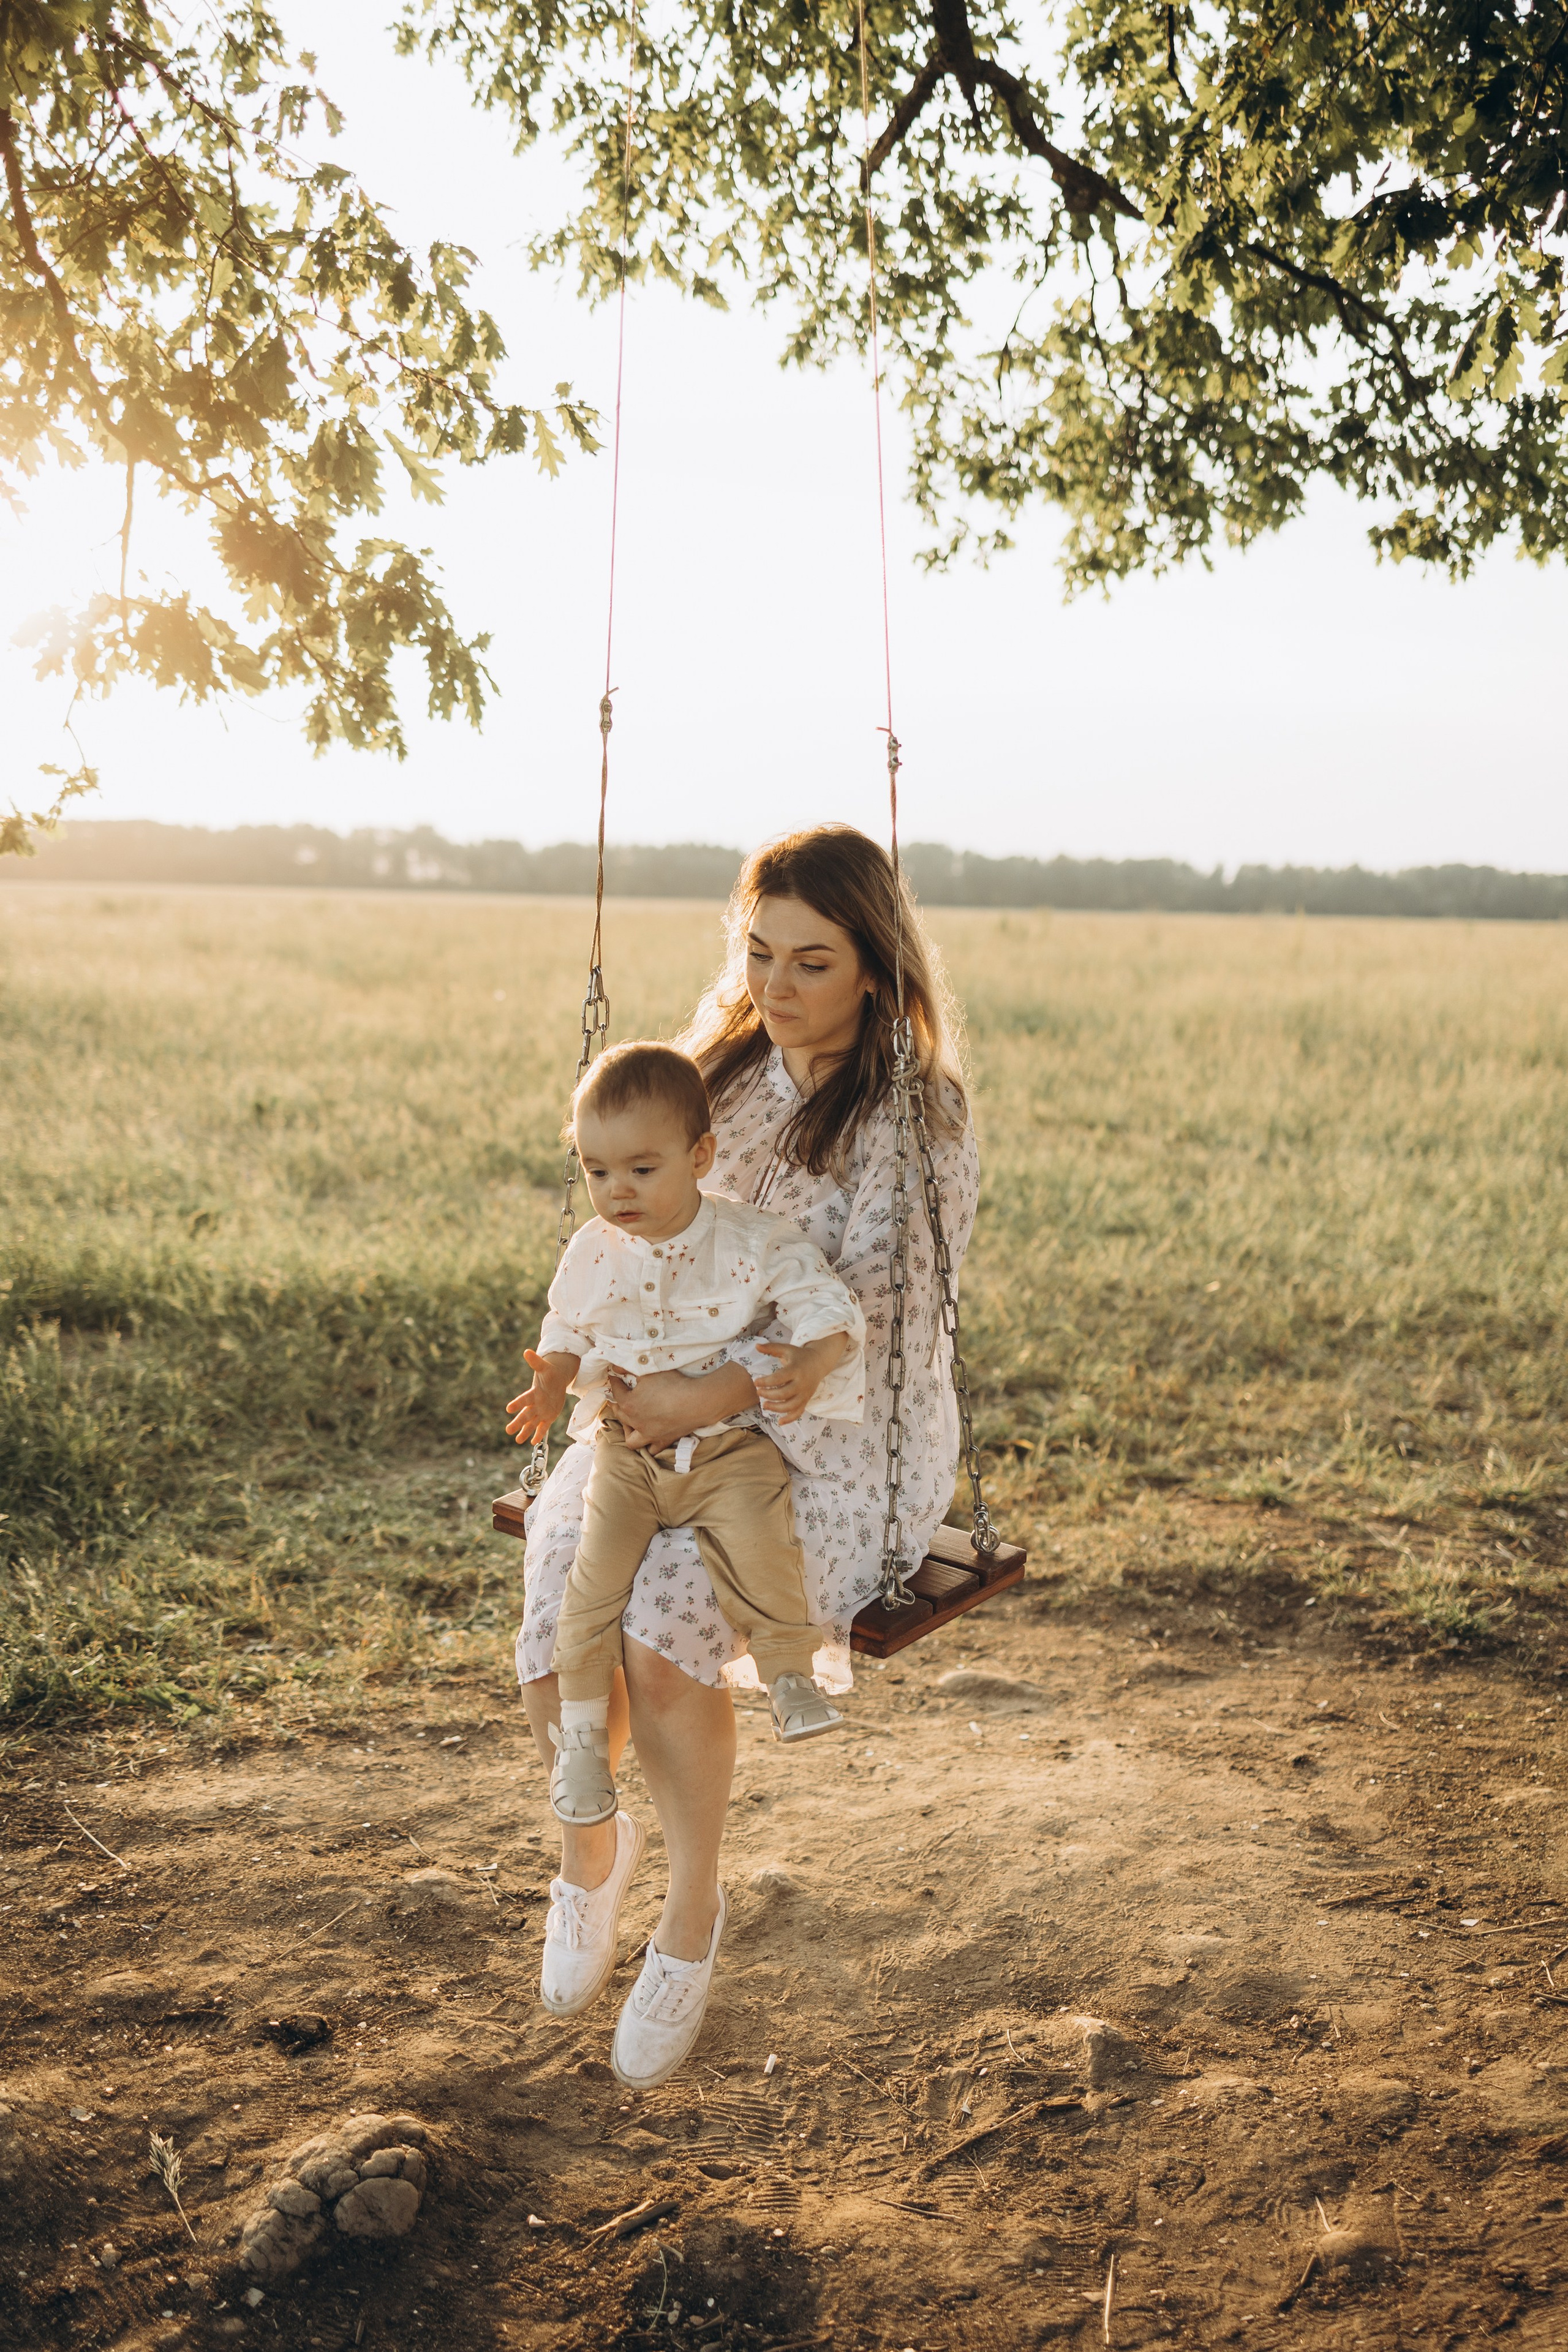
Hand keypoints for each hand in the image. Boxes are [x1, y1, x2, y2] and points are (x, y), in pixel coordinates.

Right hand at [505, 1349, 574, 1445]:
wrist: (556, 1381)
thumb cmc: (549, 1374)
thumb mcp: (544, 1367)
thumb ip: (535, 1362)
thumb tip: (527, 1351)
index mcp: (533, 1393)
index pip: (524, 1399)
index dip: (517, 1404)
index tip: (509, 1408)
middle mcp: (535, 1404)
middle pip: (525, 1415)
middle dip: (518, 1422)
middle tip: (508, 1430)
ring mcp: (541, 1411)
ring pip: (532, 1423)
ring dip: (525, 1432)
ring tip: (518, 1441)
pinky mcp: (548, 1417)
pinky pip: (543, 1427)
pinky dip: (539, 1434)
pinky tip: (533, 1443)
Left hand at [603, 1361, 757, 1450]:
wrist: (696, 1402)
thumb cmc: (672, 1384)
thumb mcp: (649, 1371)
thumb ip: (630, 1368)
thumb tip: (616, 1367)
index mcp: (629, 1404)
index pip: (616, 1391)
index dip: (614, 1382)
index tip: (614, 1376)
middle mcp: (636, 1422)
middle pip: (620, 1414)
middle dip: (617, 1405)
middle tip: (618, 1399)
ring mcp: (649, 1434)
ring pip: (631, 1439)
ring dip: (627, 1431)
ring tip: (629, 1424)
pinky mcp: (663, 1441)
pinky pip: (651, 1450)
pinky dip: (648, 1445)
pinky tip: (649, 1438)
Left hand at [755, 1331, 847, 1424]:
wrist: (819, 1362)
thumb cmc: (799, 1356)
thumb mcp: (787, 1349)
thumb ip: (771, 1348)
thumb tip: (756, 1346)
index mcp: (796, 1369)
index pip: (779, 1378)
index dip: (766, 1382)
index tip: (755, 1382)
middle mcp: (802, 1383)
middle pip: (784, 1394)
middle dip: (769, 1395)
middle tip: (758, 1392)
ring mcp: (805, 1393)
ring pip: (791, 1406)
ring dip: (776, 1408)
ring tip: (764, 1405)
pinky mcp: (806, 1399)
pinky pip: (799, 1412)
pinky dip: (790, 1419)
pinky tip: (779, 1422)